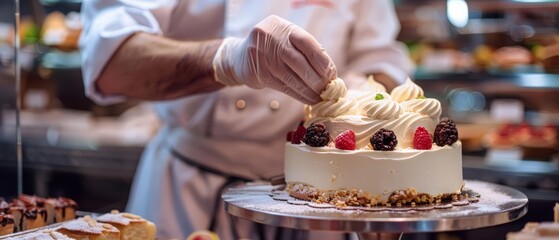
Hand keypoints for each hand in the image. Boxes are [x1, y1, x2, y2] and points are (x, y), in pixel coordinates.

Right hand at [212, 15, 336, 103]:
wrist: (240, 56)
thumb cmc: (273, 49)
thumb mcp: (287, 40)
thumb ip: (306, 50)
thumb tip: (330, 73)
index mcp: (284, 28)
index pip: (307, 43)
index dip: (322, 60)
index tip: (332, 75)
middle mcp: (273, 40)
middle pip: (300, 62)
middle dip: (317, 78)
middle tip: (328, 89)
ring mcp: (264, 57)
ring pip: (292, 77)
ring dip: (309, 90)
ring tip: (320, 97)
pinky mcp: (260, 73)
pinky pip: (284, 87)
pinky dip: (298, 95)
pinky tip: (308, 99)